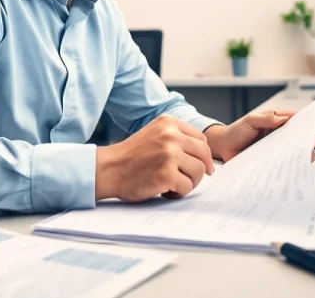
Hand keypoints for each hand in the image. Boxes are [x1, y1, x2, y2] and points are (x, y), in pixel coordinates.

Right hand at [95, 115, 213, 201]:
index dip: (203, 155)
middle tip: (189, 179)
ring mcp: (169, 154)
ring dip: (189, 182)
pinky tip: (166, 191)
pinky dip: (178, 193)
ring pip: (199, 172)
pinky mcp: (166, 174)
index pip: (201, 139)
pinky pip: (187, 187)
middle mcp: (171, 135)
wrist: (109, 169)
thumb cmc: (131, 156)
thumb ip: (177, 138)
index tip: (201, 166)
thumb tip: (205, 156)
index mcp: (169, 122)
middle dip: (200, 170)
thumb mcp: (155, 134)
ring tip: (174, 185)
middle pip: (204, 154)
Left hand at [204, 110, 314, 162]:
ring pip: (292, 151)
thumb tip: (284, 119)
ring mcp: (274, 148)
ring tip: (308, 157)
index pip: (294, 121)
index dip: (306, 124)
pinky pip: (282, 162)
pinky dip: (289, 165)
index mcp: (274, 121)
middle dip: (308, 140)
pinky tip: (294, 167)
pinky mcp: (269, 160)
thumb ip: (266, 119)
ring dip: (301, 154)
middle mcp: (276, 135)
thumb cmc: (235, 131)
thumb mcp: (250, 121)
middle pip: (297, 137)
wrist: (222, 147)